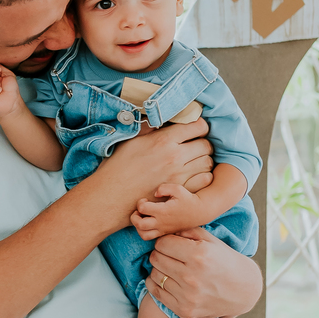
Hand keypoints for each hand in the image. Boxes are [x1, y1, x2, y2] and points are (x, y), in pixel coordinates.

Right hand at [90, 118, 213, 232]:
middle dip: (202, 143)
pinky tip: (193, 176)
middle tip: (194, 146)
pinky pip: (205, 180)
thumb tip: (158, 120)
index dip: (199, 126)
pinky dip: (203, 176)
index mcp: (163, 140)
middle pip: (206, 145)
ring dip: (203, 160)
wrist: (111, 197)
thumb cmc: (116, 169)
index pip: (197, 126)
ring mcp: (180, 177)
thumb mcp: (130, 141)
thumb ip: (148, 128)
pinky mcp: (180, 193)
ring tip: (194, 161)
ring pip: (208, 163)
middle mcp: (175, 157)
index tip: (195, 129)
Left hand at [132, 183, 203, 240]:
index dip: (140, 203)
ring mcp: (163, 229)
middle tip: (139, 211)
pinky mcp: (165, 233)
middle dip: (134, 217)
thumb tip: (155, 194)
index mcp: (163, 211)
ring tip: (141, 218)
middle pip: (140, 225)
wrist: (199, 212)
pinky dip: (144, 231)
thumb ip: (164, 188)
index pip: (142, 209)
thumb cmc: (188, 199)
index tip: (145, 200)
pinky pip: (150, 238)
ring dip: (138, 227)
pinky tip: (148, 222)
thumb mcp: (178, 188)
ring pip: (143, 235)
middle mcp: (162, 222)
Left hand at [146, 228, 261, 317]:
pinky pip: (156, 293)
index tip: (171, 243)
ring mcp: (187, 296)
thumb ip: (187, 231)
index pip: (162, 243)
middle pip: (156, 258)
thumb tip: (164, 231)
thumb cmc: (225, 261)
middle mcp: (192, 276)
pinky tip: (167, 279)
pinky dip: (157, 284)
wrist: (243, 291)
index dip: (164, 241)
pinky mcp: (184, 310)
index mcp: (199, 255)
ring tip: (171, 267)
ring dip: (159, 269)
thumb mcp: (211, 240)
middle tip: (170, 255)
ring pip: (155, 275)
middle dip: (160, 253)